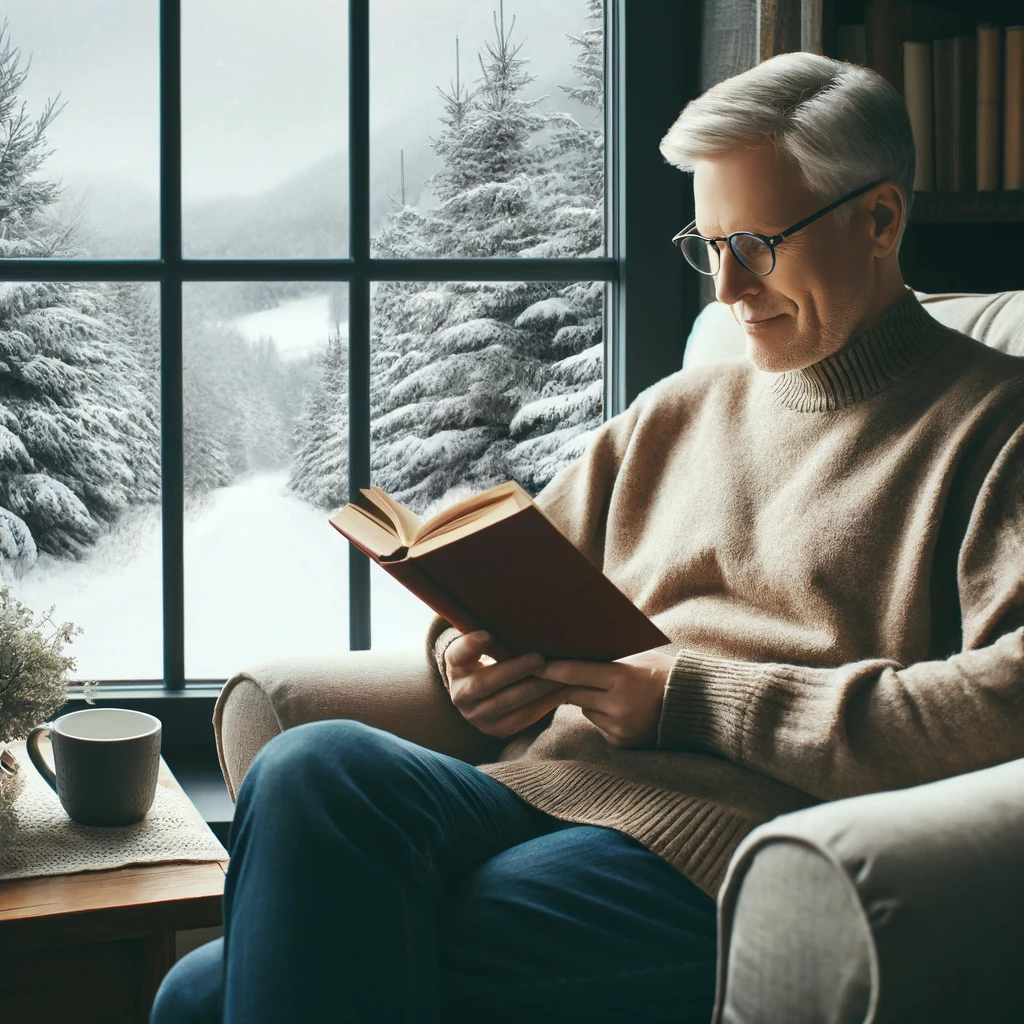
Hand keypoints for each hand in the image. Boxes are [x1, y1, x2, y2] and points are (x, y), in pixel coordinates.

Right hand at [445, 630, 566, 738]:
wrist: (483, 695)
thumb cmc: (489, 659)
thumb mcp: (481, 645)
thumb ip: (489, 636)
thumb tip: (507, 625)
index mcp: (455, 666)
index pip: (457, 655)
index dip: (471, 645)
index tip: (488, 634)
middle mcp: (461, 695)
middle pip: (485, 683)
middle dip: (515, 670)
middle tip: (540, 659)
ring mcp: (478, 717)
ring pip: (507, 703)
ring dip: (535, 689)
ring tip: (558, 675)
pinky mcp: (498, 729)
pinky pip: (521, 718)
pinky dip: (542, 704)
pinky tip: (560, 691)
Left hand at [535, 649, 674, 748]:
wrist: (700, 708)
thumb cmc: (666, 674)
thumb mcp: (638, 658)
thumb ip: (608, 659)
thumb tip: (573, 653)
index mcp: (622, 678)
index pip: (574, 673)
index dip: (550, 669)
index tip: (532, 664)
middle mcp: (618, 705)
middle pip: (573, 693)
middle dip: (561, 684)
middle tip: (546, 674)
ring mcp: (619, 727)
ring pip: (585, 710)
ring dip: (588, 700)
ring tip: (611, 692)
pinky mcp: (622, 743)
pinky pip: (599, 725)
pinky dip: (603, 716)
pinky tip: (623, 709)